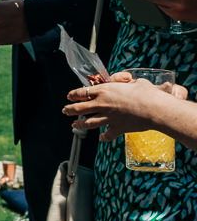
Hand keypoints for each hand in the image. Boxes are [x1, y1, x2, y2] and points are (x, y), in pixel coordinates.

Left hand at [64, 72, 188, 135]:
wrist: (154, 109)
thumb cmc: (146, 93)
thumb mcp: (135, 82)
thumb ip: (127, 82)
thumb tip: (130, 81)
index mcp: (104, 90)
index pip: (83, 92)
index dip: (74, 95)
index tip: (69, 96)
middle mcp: (102, 104)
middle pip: (80, 108)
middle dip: (70, 110)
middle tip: (65, 110)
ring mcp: (108, 117)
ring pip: (88, 122)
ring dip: (80, 124)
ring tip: (74, 125)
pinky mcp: (116, 128)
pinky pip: (107, 134)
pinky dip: (104, 137)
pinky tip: (102, 138)